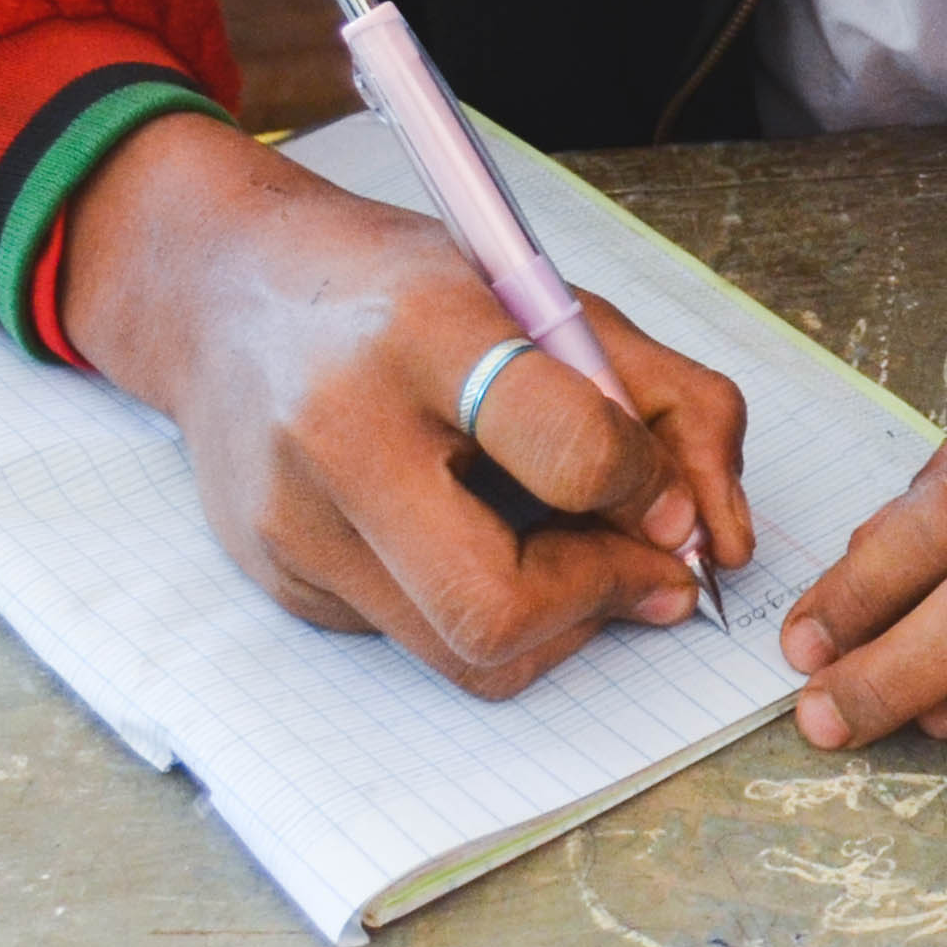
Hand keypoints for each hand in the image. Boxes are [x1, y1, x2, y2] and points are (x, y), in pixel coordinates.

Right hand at [61, 111, 756, 697]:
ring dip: (556, 624)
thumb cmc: (409, 292)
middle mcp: (339, 433)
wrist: (226, 294)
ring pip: (462, 654)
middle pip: (496, 606)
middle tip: (645, 567)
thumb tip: (720, 539)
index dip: (647, 493)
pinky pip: (417, 642)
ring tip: (573, 552)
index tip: (672, 501)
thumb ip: (670, 402)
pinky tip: (482, 539)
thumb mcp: (555, 300)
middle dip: (599, 601)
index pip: (568, 449)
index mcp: (426, 331)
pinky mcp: (280, 582)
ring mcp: (294, 523)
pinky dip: (484, 612)